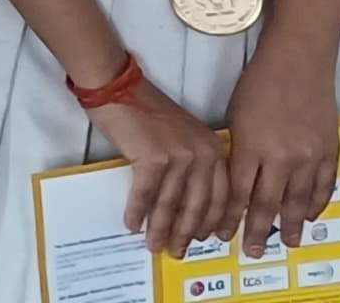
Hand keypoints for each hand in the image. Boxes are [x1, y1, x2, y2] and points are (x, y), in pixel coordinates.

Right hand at [96, 74, 235, 257]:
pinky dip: (138, 212)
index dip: (212, 222)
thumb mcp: (181, 135)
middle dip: (187, 232)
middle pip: (199, 205)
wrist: (117, 87)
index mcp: (213, 149)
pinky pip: (146, 194)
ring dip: (161, 229)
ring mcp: (179, 156)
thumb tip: (183, 199)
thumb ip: (191, 163)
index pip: (222, 195)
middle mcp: (202, 154)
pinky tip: (132, 224)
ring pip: (171, 204)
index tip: (206, 240)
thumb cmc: (144, 108)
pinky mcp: (152, 158)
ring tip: (154, 245)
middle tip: (178, 251)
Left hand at [226, 41, 339, 257]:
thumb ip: (238, 152)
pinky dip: (317, 203)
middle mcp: (282, 157)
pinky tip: (309, 215)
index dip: (231, 218)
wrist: (299, 61)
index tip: (223, 235)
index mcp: (252, 147)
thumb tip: (236, 183)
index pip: (239, 194)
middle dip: (259, 231)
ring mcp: (310, 156)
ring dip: (292, 224)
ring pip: (299, 200)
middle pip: (269, 204)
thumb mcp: (235, 118)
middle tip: (254, 252)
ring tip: (288, 243)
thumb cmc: (259, 84)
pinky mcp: (330, 150)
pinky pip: (325, 186)